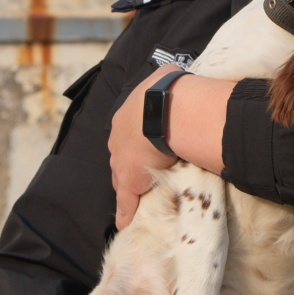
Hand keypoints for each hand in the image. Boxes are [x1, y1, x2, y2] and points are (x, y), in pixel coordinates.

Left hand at [109, 67, 237, 229]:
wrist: (162, 110)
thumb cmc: (166, 91)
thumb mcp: (165, 78)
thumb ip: (167, 77)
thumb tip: (175, 71)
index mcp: (125, 116)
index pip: (126, 135)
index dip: (134, 143)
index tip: (141, 149)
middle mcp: (118, 138)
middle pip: (120, 156)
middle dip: (129, 164)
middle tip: (139, 172)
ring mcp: (122, 160)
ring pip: (122, 177)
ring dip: (130, 186)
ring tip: (135, 197)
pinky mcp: (129, 181)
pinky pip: (125, 201)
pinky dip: (125, 212)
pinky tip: (124, 223)